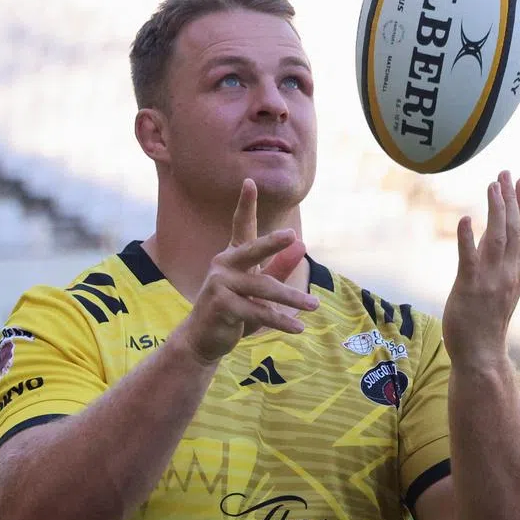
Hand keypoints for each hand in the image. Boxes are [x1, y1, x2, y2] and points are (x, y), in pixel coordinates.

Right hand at [177, 179, 317, 363]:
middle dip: (272, 242)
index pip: (241, 226)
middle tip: (292, 235)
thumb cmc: (235, 309)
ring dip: (291, 299)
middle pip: (252, 250)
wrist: (204, 338)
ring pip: (264, 289)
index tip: (249, 182)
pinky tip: (297, 328)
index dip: (245, 204)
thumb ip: (280, 267)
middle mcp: (224, 265)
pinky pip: (258, 312)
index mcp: (234, 256)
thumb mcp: (261, 289)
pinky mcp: (222, 305)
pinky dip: (280, 321)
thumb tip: (302, 244)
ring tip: (314, 305)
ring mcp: (221, 284)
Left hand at [442, 171, 519, 366]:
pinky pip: (469, 258)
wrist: (481, 354)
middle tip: (507, 172)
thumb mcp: (498, 285)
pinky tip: (466, 219)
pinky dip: (469, 237)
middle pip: (515, 228)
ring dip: (496, 210)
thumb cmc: (486, 320)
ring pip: (498, 238)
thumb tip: (490, 229)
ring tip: (493, 185)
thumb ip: (496, 258)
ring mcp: (491, 280)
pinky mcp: (470, 288)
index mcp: (518, 271)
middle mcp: (509, 272)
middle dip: (512, 198)